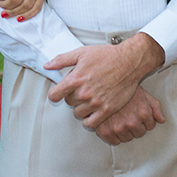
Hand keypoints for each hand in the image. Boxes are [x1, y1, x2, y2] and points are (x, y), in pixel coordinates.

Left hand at [45, 33, 164, 129]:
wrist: (129, 62)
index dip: (55, 94)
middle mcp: (84, 92)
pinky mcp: (107, 110)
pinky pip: (91, 123)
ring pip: (78, 113)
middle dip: (72, 96)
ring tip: (88, 99)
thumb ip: (62, 60)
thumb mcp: (81, 53)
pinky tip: (92, 111)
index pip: (54, 95)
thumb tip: (47, 66)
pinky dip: (89, 119)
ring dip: (81, 107)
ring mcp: (95, 102)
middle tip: (81, 89)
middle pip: (68, 103)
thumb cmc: (107, 56)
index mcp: (75, 79)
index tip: (59, 93)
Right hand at [94, 86, 165, 144]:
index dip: (145, 120)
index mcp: (143, 113)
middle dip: (135, 126)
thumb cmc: (124, 88)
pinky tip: (112, 125)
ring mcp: (119, 128)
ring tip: (120, 119)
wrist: (104, 84)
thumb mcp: (144, 94)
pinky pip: (114, 142)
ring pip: (127, 138)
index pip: (150, 126)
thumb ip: (155, 107)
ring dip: (125, 131)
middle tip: (128, 115)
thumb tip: (161, 119)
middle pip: (139, 133)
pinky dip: (113, 136)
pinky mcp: (106, 132)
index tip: (138, 114)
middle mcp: (132, 122)